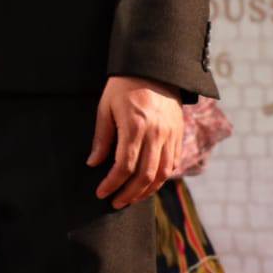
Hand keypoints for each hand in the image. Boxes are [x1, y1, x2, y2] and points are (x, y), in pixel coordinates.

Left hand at [88, 75, 182, 208]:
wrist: (154, 69)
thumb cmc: (123, 87)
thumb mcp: (105, 108)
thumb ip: (102, 138)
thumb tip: (93, 164)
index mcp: (135, 126)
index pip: (125, 165)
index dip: (113, 183)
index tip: (101, 192)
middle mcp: (156, 134)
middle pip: (145, 175)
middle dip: (129, 193)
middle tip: (115, 203)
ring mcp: (171, 135)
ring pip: (162, 173)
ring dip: (147, 191)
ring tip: (131, 198)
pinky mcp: (178, 134)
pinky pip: (173, 163)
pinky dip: (161, 178)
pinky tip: (148, 184)